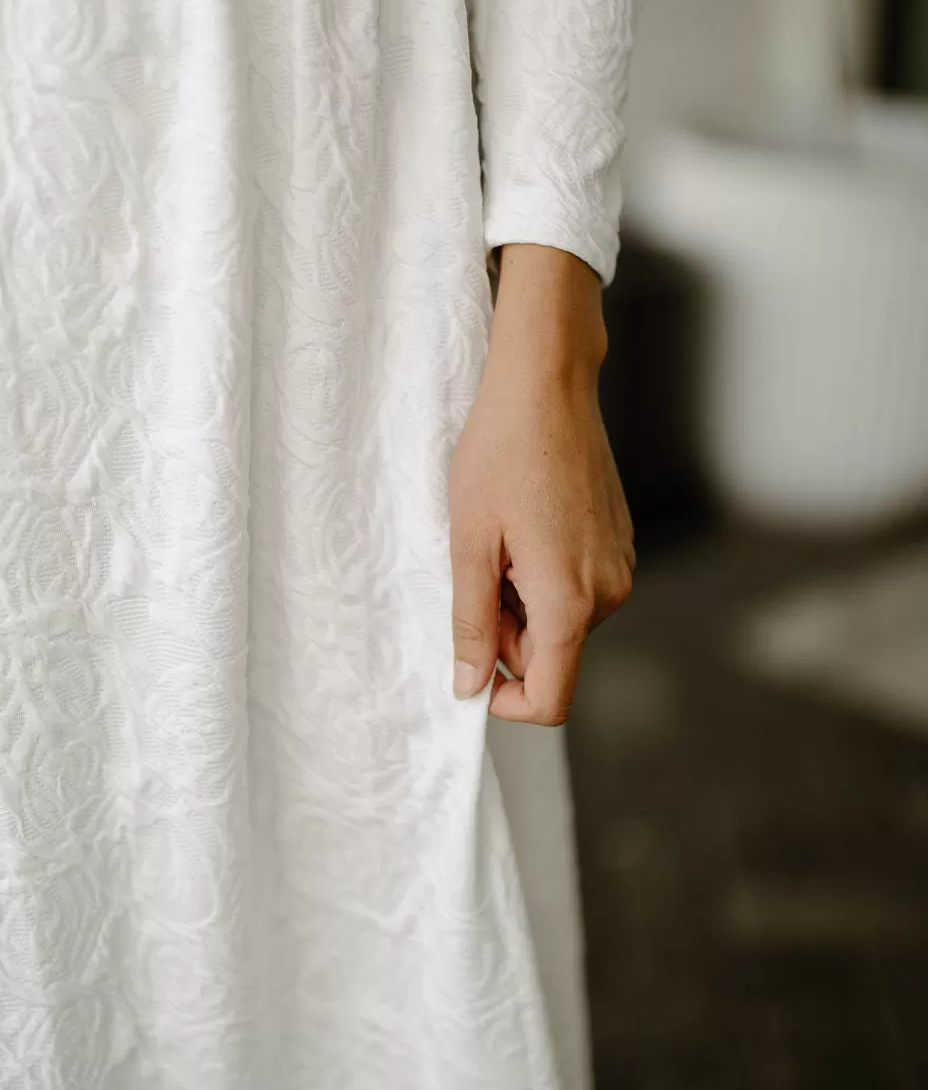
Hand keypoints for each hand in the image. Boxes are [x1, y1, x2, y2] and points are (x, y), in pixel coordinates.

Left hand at [449, 243, 634, 724]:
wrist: (547, 387)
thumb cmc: (501, 455)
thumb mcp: (470, 545)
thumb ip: (472, 624)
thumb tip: (469, 687)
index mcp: (570, 602)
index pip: (550, 700)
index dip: (506, 702)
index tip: (474, 665)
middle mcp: (608, 593)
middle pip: (553, 659)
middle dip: (508, 636)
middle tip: (479, 568)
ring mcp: (620, 567)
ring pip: (563, 623)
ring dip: (524, 603)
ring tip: (502, 540)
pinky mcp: (620, 544)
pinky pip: (578, 589)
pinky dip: (544, 578)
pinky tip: (527, 526)